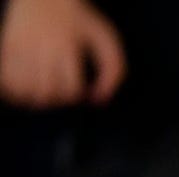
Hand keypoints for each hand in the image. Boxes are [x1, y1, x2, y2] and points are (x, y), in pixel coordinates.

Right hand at [0, 0, 123, 109]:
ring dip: (35, 98)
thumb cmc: (79, 19)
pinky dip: (13, 91)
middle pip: (46, 91)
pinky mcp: (6, 46)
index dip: (77, 95)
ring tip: (44, 91)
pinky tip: (24, 88)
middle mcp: (40, 45)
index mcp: (67, 44)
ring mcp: (20, 45)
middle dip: (57, 100)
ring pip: (23, 89)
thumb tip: (98, 101)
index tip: (80, 90)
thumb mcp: (105, 38)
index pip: (70, 87)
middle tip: (61, 92)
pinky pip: (4, 79)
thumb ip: (114, 71)